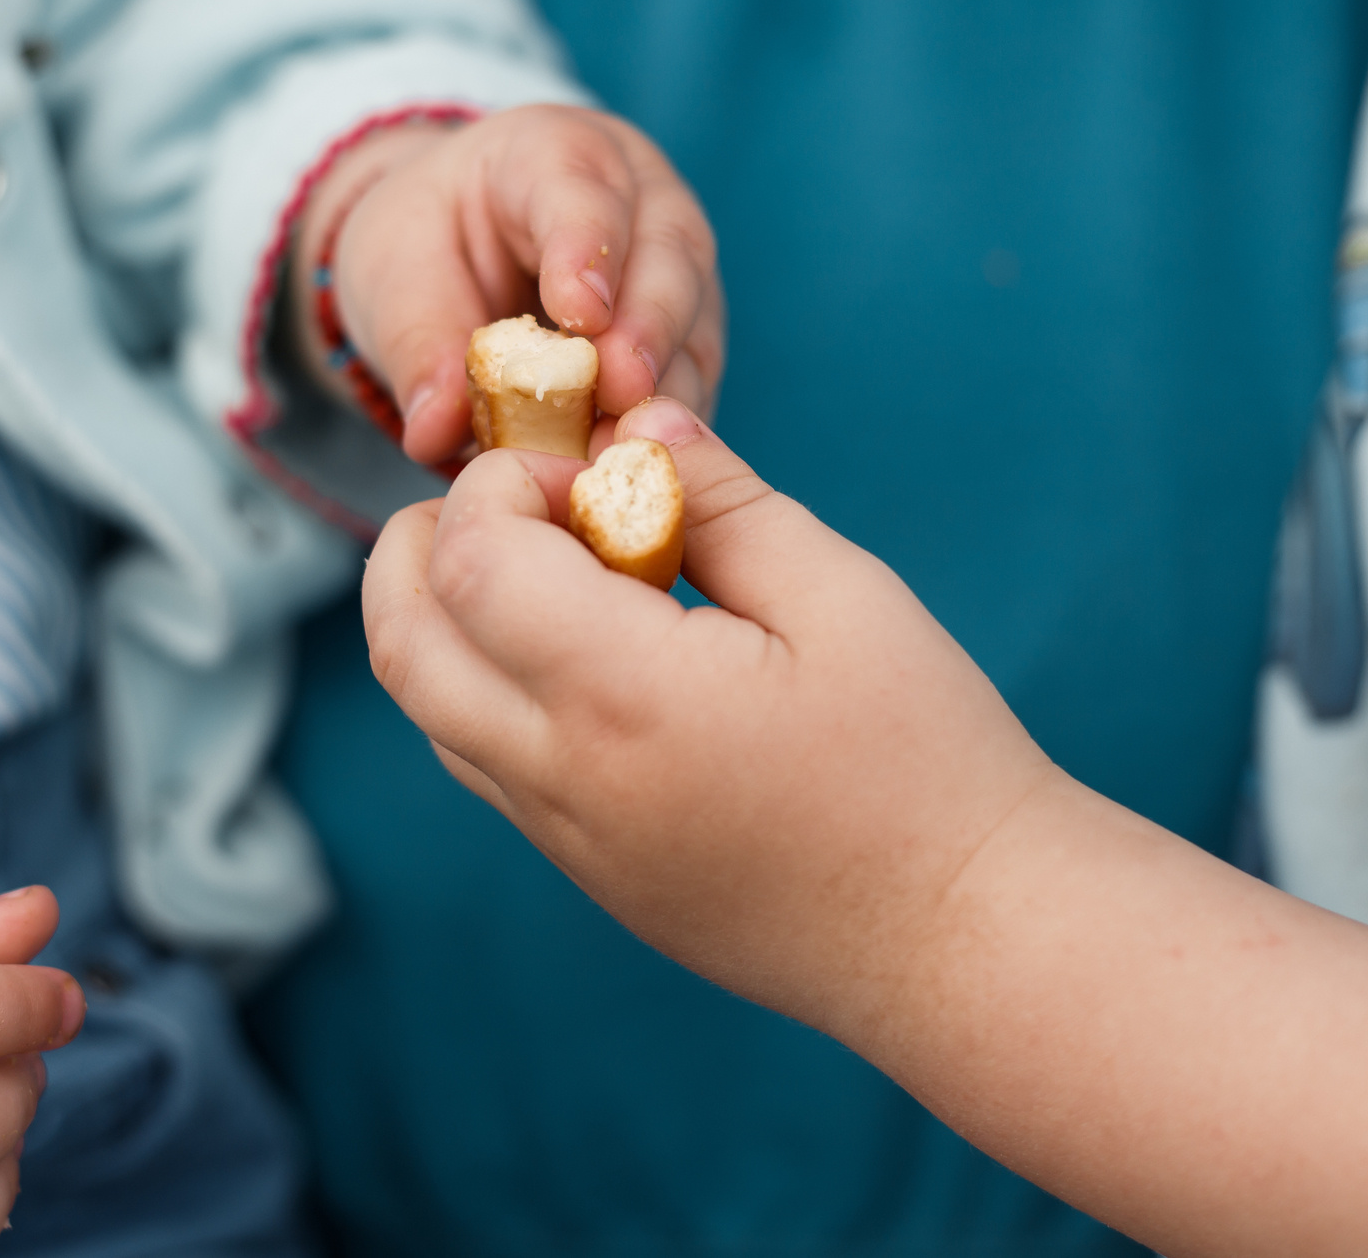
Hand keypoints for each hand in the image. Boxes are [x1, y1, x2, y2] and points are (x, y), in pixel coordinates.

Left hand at [295, 105, 723, 465]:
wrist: (461, 249)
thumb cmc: (428, 241)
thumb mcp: (392, 271)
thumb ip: (415, 342)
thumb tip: (435, 432)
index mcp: (554, 153)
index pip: (581, 192)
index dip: (586, 251)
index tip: (581, 316)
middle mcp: (640, 198)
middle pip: (668, 254)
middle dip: (647, 327)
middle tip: (619, 393)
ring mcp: (678, 267)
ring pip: (695, 323)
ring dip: (662, 393)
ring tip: (613, 453)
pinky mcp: (691, 336)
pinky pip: (695, 380)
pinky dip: (664, 427)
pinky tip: (627, 466)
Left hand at [359, 398, 1049, 1036]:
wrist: (965, 939)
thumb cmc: (927, 759)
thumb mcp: (843, 595)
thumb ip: (724, 501)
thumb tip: (636, 427)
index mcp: (625, 697)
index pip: (471, 561)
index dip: (507, 485)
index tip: (597, 469)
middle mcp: (566, 778)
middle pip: (402, 642)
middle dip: (426, 540)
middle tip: (523, 496)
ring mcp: (568, 840)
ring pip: (429, 709)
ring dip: (451, 615)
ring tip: (561, 563)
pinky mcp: (591, 875)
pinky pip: (486, 764)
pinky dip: (492, 681)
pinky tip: (597, 646)